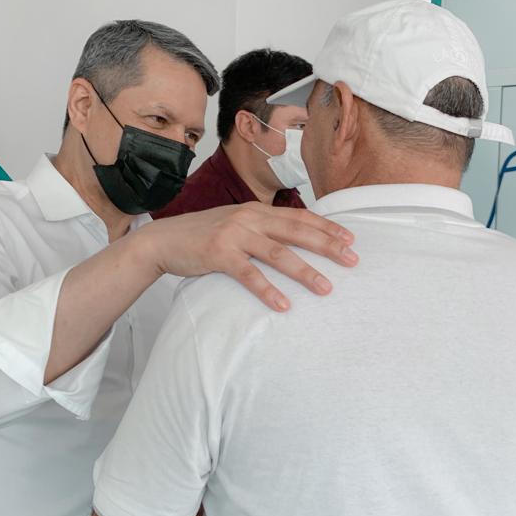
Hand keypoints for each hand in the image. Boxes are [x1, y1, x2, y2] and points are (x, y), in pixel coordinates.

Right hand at [143, 203, 357, 311]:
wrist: (163, 241)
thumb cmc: (202, 236)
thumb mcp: (235, 224)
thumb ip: (261, 227)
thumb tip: (291, 238)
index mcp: (256, 211)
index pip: (299, 217)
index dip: (326, 227)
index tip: (350, 239)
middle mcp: (249, 219)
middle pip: (296, 232)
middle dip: (328, 246)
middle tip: (352, 260)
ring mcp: (234, 235)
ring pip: (278, 254)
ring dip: (305, 272)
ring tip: (326, 288)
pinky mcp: (219, 254)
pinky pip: (250, 275)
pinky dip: (268, 291)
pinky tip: (284, 305)